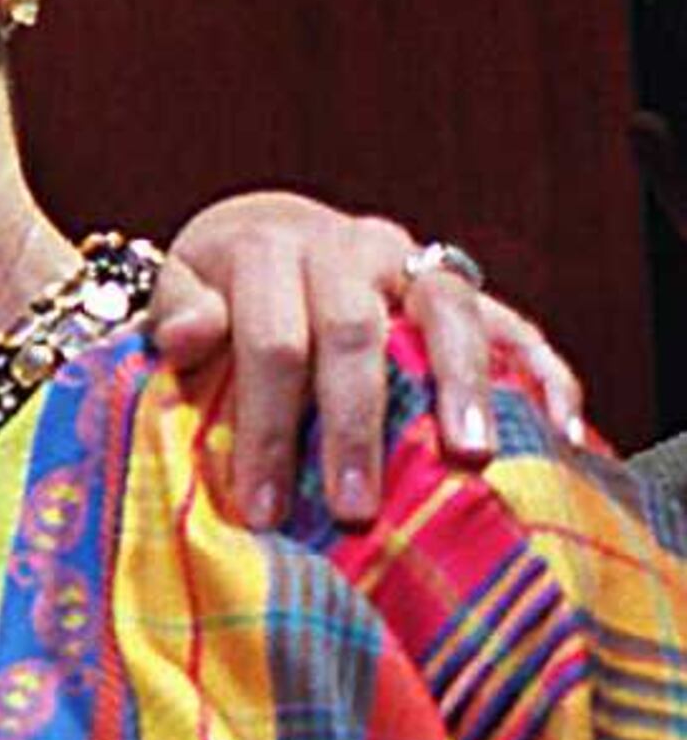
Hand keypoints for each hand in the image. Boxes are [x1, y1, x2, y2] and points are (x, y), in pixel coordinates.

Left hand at [148, 193, 582, 521]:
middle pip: (355, 333)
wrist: (269, 231)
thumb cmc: (218, 285)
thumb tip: (184, 339)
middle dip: (354, 426)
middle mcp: (349, 247)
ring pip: (448, 313)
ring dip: (462, 387)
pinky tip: (561, 426)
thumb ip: (177, 313)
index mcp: (270, 250)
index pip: (271, 342)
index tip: (262, 507)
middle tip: (354, 508)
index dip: (266, 427)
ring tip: (470, 457)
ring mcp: (411, 263)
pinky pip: (514, 324)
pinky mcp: (460, 286)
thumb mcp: (179, 287)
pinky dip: (543, 371)